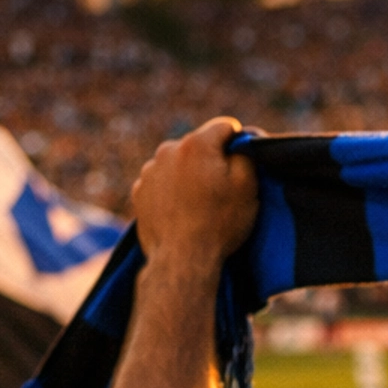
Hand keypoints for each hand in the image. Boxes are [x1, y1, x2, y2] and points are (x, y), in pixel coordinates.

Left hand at [132, 118, 257, 272]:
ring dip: (189, 175)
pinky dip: (171, 191)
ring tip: (199, 205)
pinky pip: (161, 182)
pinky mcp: (139, 191)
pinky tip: (181, 212)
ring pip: (178, 163)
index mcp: (197, 144)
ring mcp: (150, 170)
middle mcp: (169, 149)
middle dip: (211, 161)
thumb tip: (241, 142)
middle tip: (220, 191)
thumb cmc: (219, 223)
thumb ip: (246, 154)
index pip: (226, 127)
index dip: (238, 144)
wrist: (182, 260)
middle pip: (199, 145)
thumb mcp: (248, 187)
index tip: (241, 167)